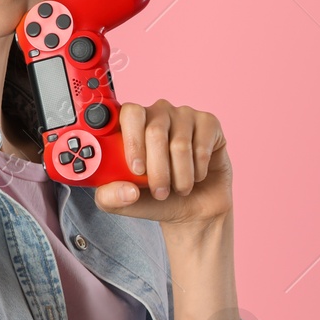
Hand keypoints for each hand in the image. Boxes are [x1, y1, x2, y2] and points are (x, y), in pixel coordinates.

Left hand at [93, 99, 231, 228]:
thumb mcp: (122, 203)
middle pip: (155, 130)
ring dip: (179, 176)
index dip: (133, 141)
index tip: (136, 169)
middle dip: (157, 168)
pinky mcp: (209, 123)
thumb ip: (110, 198)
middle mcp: (156, 112)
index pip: (129, 113)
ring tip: (178, 189)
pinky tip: (196, 176)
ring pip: (180, 144)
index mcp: (129, 123)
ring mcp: (183, 115)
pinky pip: (202, 146)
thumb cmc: (153, 198)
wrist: (191, 207)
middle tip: (159, 190)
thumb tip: (127, 191)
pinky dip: (198, 171)